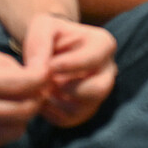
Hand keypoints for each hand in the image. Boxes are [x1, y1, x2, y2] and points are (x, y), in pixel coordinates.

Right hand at [0, 40, 47, 147]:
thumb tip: (28, 72)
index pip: (25, 84)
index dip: (43, 76)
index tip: (43, 69)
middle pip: (26, 110)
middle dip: (39, 96)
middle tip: (35, 86)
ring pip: (17, 129)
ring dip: (26, 114)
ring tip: (18, 99)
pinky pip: (0, 141)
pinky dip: (9, 128)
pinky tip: (2, 113)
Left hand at [19, 13, 116, 128]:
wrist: (50, 49)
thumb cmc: (50, 35)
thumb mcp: (42, 26)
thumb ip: (39, 43)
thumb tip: (41, 72)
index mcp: (103, 44)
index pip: (93, 59)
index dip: (68, 65)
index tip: (49, 66)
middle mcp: (107, 70)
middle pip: (99, 89)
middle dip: (70, 89)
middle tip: (49, 82)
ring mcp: (98, 93)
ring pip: (84, 108)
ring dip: (57, 102)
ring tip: (42, 88)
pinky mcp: (85, 110)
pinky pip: (69, 120)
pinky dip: (51, 112)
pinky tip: (42, 98)